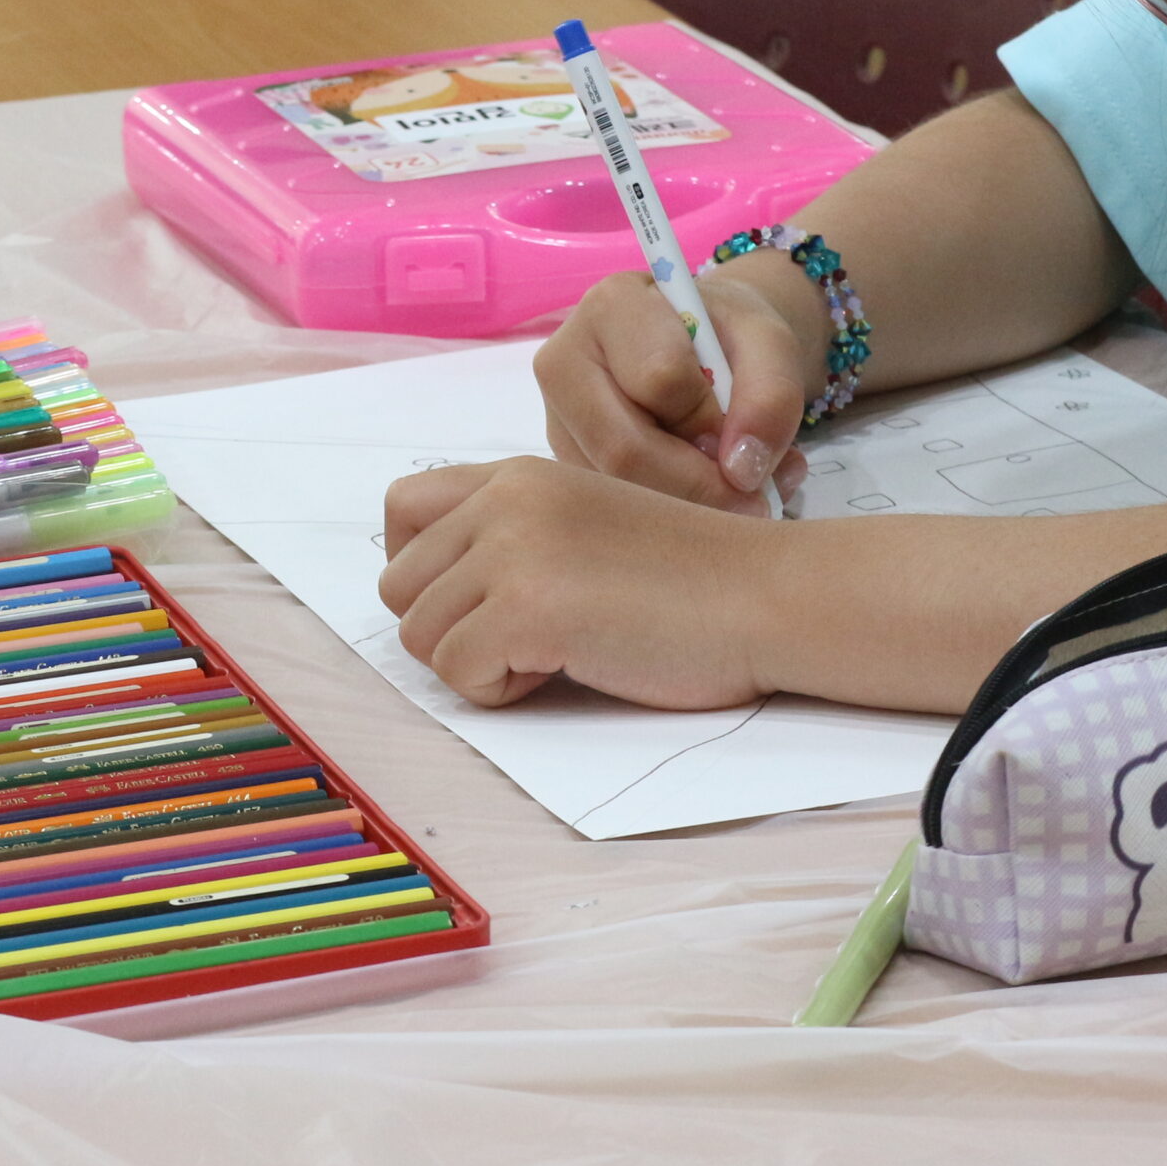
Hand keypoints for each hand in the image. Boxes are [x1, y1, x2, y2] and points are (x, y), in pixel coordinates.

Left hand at [379, 458, 779, 709]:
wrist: (768, 596)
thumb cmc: (691, 581)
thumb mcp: (586, 524)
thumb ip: (514, 535)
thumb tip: (431, 590)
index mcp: (516, 474)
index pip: (402, 509)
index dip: (424, 569)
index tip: (481, 600)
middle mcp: (504, 499)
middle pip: (398, 585)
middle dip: (452, 628)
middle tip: (531, 638)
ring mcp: (511, 550)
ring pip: (417, 634)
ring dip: (477, 662)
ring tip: (554, 652)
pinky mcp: (525, 608)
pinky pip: (457, 672)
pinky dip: (503, 690)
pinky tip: (567, 667)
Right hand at [534, 262, 823, 514]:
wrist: (705, 347)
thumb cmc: (730, 336)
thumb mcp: (771, 345)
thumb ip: (772, 396)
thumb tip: (743, 472)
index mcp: (611, 308)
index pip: (659, 379)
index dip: (712, 418)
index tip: (742, 425)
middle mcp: (564, 363)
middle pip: (623, 449)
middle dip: (699, 485)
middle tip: (754, 498)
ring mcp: (557, 420)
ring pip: (616, 489)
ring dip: (689, 506)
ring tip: (740, 488)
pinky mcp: (565, 464)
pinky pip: (614, 508)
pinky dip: (670, 516)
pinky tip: (703, 492)